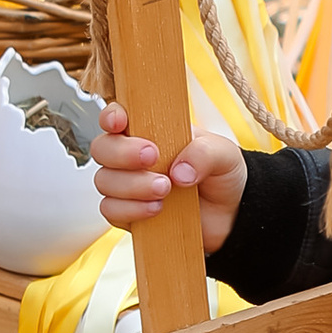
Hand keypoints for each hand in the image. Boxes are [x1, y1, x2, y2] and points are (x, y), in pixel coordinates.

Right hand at [90, 105, 248, 251]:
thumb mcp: (224, 154)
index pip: (117, 117)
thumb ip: (204, 153)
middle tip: (152, 157)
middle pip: (102, 148)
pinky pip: (111, 210)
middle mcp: (132, 156)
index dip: (110, 117)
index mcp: (150, 130)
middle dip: (122, 153)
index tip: (120, 122)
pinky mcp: (128, 213)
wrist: (229, 215)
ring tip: (165, 189)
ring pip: (104, 181)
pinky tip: (157, 209)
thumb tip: (178, 171)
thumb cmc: (221, 175)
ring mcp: (127, 185)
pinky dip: (131, 210)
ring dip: (131, 185)